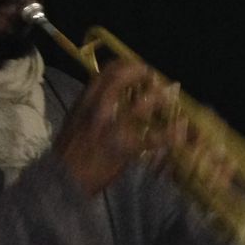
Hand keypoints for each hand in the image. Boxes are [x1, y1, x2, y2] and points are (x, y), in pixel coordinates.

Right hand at [54, 60, 176, 196]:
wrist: (64, 178)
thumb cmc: (70, 150)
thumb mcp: (76, 119)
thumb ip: (92, 105)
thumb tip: (110, 93)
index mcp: (84, 102)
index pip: (105, 73)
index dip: (127, 66)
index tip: (140, 67)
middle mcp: (97, 110)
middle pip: (122, 80)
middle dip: (143, 75)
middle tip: (157, 78)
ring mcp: (111, 129)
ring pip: (139, 106)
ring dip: (158, 98)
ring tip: (170, 96)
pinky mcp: (124, 149)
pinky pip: (151, 139)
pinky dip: (169, 133)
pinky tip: (179, 128)